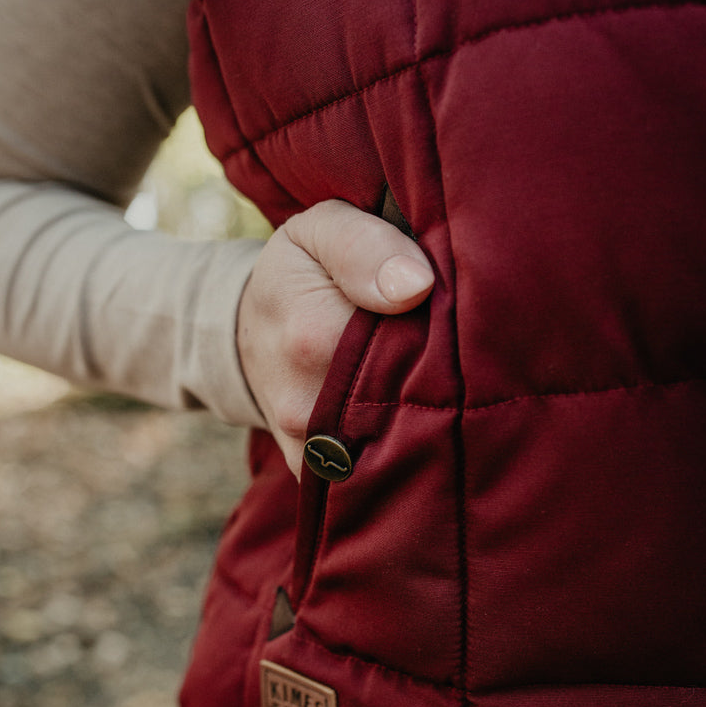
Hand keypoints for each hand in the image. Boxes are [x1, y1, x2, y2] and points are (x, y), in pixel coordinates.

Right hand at [236, 198, 433, 476]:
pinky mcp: (315, 475)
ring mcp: (311, 449)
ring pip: (397, 441)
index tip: (460, 310)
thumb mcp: (320, 231)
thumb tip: (417, 286)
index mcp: (313, 336)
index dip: (448, 327)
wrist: (245, 334)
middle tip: (452, 344)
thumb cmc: (295, 274)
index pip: (415, 342)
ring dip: (424, 413)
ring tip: (435, 379)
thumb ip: (365, 245)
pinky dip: (401, 446)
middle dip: (441, 373)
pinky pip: (374, 471)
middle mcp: (309, 406)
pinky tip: (413, 417)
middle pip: (410, 399)